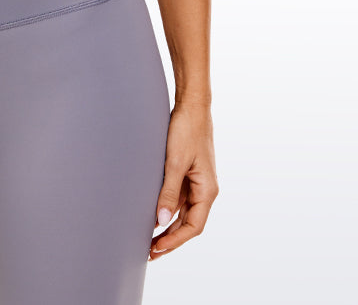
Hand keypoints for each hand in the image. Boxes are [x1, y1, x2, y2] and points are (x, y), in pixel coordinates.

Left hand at [148, 99, 218, 260]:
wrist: (191, 105)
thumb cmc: (186, 130)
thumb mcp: (175, 162)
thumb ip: (168, 192)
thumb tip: (161, 221)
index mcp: (207, 190)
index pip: (193, 226)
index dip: (175, 240)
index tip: (157, 249)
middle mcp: (204, 189)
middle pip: (188, 223)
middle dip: (170, 239)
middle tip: (149, 252)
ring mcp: (196, 182)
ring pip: (183, 212)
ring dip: (168, 226)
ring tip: (149, 239)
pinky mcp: (188, 173)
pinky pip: (179, 198)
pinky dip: (167, 209)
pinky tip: (154, 215)